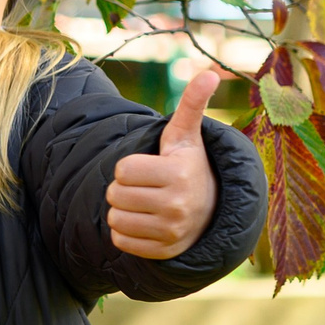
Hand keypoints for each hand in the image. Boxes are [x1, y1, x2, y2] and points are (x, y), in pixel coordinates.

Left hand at [108, 69, 221, 259]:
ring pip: (114, 218)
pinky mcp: (161, 252)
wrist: (211, 212)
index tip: (151, 168)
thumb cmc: (189, 166)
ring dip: (123, 210)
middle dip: (124, 188)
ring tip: (146, 204)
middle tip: (147, 187)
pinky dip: (126, 232)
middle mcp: (177, 205)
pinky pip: (119, 240)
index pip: (121, 170)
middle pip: (114, 195)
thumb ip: (191, 105)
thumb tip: (208, 72)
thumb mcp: (187, 137)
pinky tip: (147, 222)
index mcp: (179, 173)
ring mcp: (170, 232)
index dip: (130, 167)